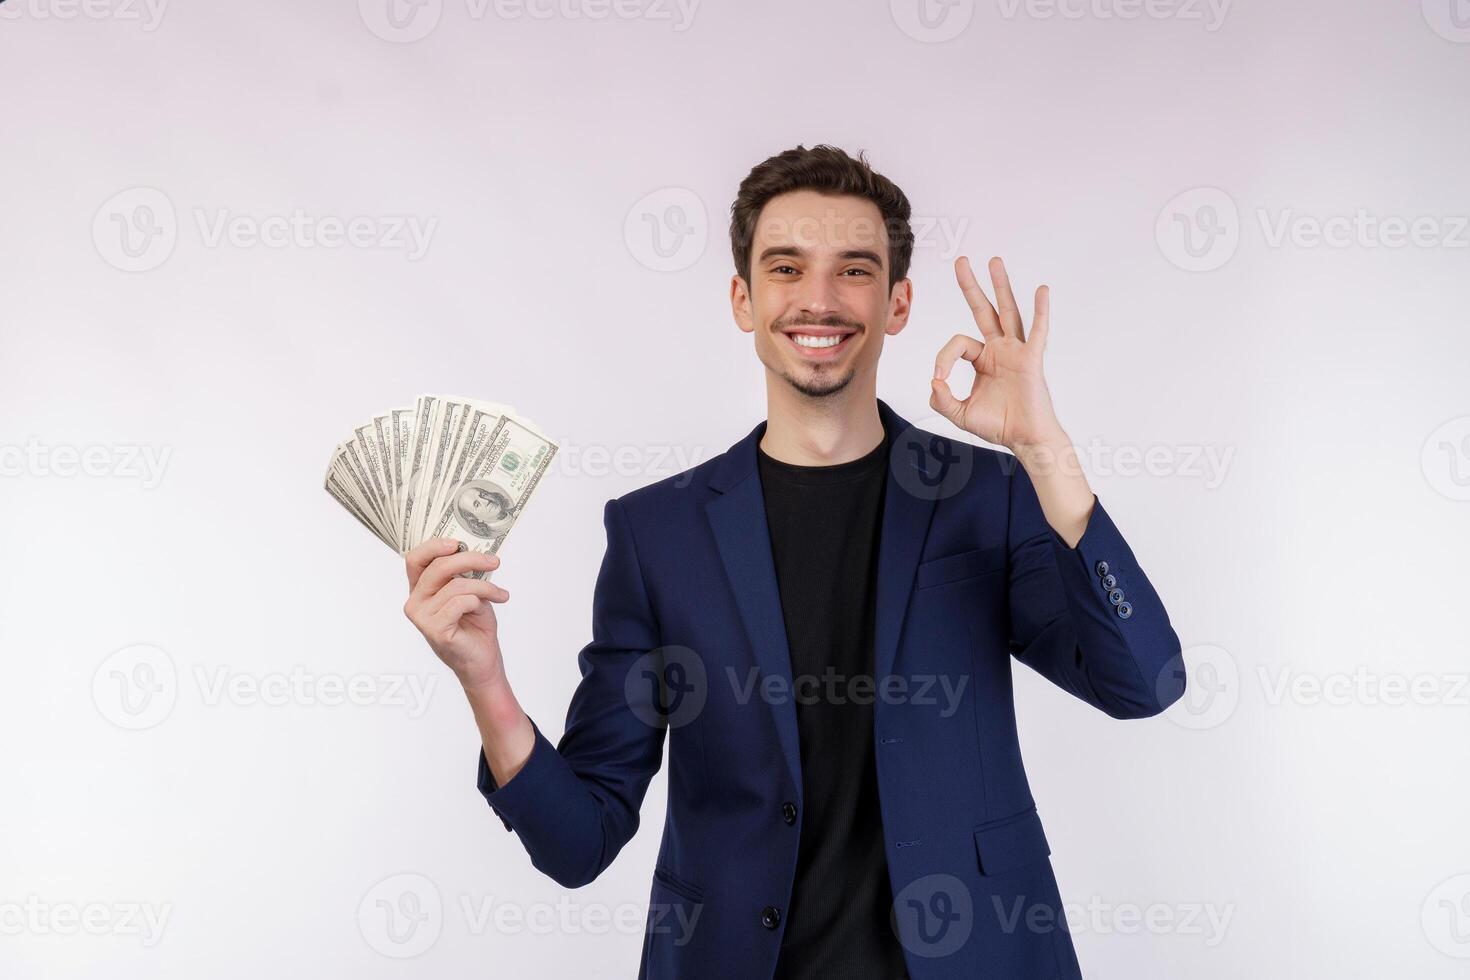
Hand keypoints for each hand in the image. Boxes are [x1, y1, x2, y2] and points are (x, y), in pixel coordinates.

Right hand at [403, 538, 510, 692]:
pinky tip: (489, 607)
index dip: (433, 546)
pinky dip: (480, 600)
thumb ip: (462, 573)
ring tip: (499, 593)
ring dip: (484, 586)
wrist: (482, 659)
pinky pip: (461, 602)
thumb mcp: (469, 591)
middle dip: (470, 559)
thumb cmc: (474, 625)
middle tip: (494, 561)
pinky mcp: (435, 630)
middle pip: (438, 567)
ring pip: (456, 585)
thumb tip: (472, 550)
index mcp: (419, 590)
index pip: (415, 560)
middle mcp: (415, 603)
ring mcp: (422, 618)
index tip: (457, 543)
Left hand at [930, 256, 1065, 451]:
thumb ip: (942, 400)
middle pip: (984, 310)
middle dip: (971, 286)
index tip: (940, 380)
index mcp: (982, 359)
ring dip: (1001, 286)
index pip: (957, 344)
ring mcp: (1016, 351)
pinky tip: (1041, 290)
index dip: (944, 358)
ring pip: (1007, 312)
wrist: (1025, 440)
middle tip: (961, 261)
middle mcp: (999, 350)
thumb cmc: (1000, 426)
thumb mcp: (960, 414)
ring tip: (994, 261)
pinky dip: (1041, 311)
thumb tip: (934, 381)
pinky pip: (1038, 331)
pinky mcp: (1031, 359)